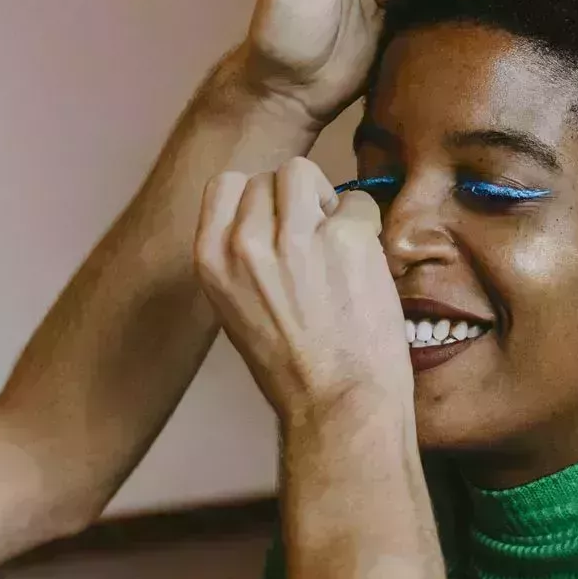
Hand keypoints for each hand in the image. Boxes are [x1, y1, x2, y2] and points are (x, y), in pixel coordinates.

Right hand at [195, 158, 410, 427]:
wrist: (337, 405)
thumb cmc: (293, 369)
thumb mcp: (238, 310)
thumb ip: (243, 259)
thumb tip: (270, 216)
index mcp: (211, 260)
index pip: (227, 185)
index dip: (259, 199)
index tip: (279, 227)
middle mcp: (245, 243)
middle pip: (271, 176)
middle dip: (297, 201)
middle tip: (317, 247)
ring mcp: (294, 238)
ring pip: (305, 173)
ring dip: (327, 200)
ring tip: (338, 246)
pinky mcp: (344, 238)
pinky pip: (357, 201)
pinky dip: (366, 226)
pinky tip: (364, 266)